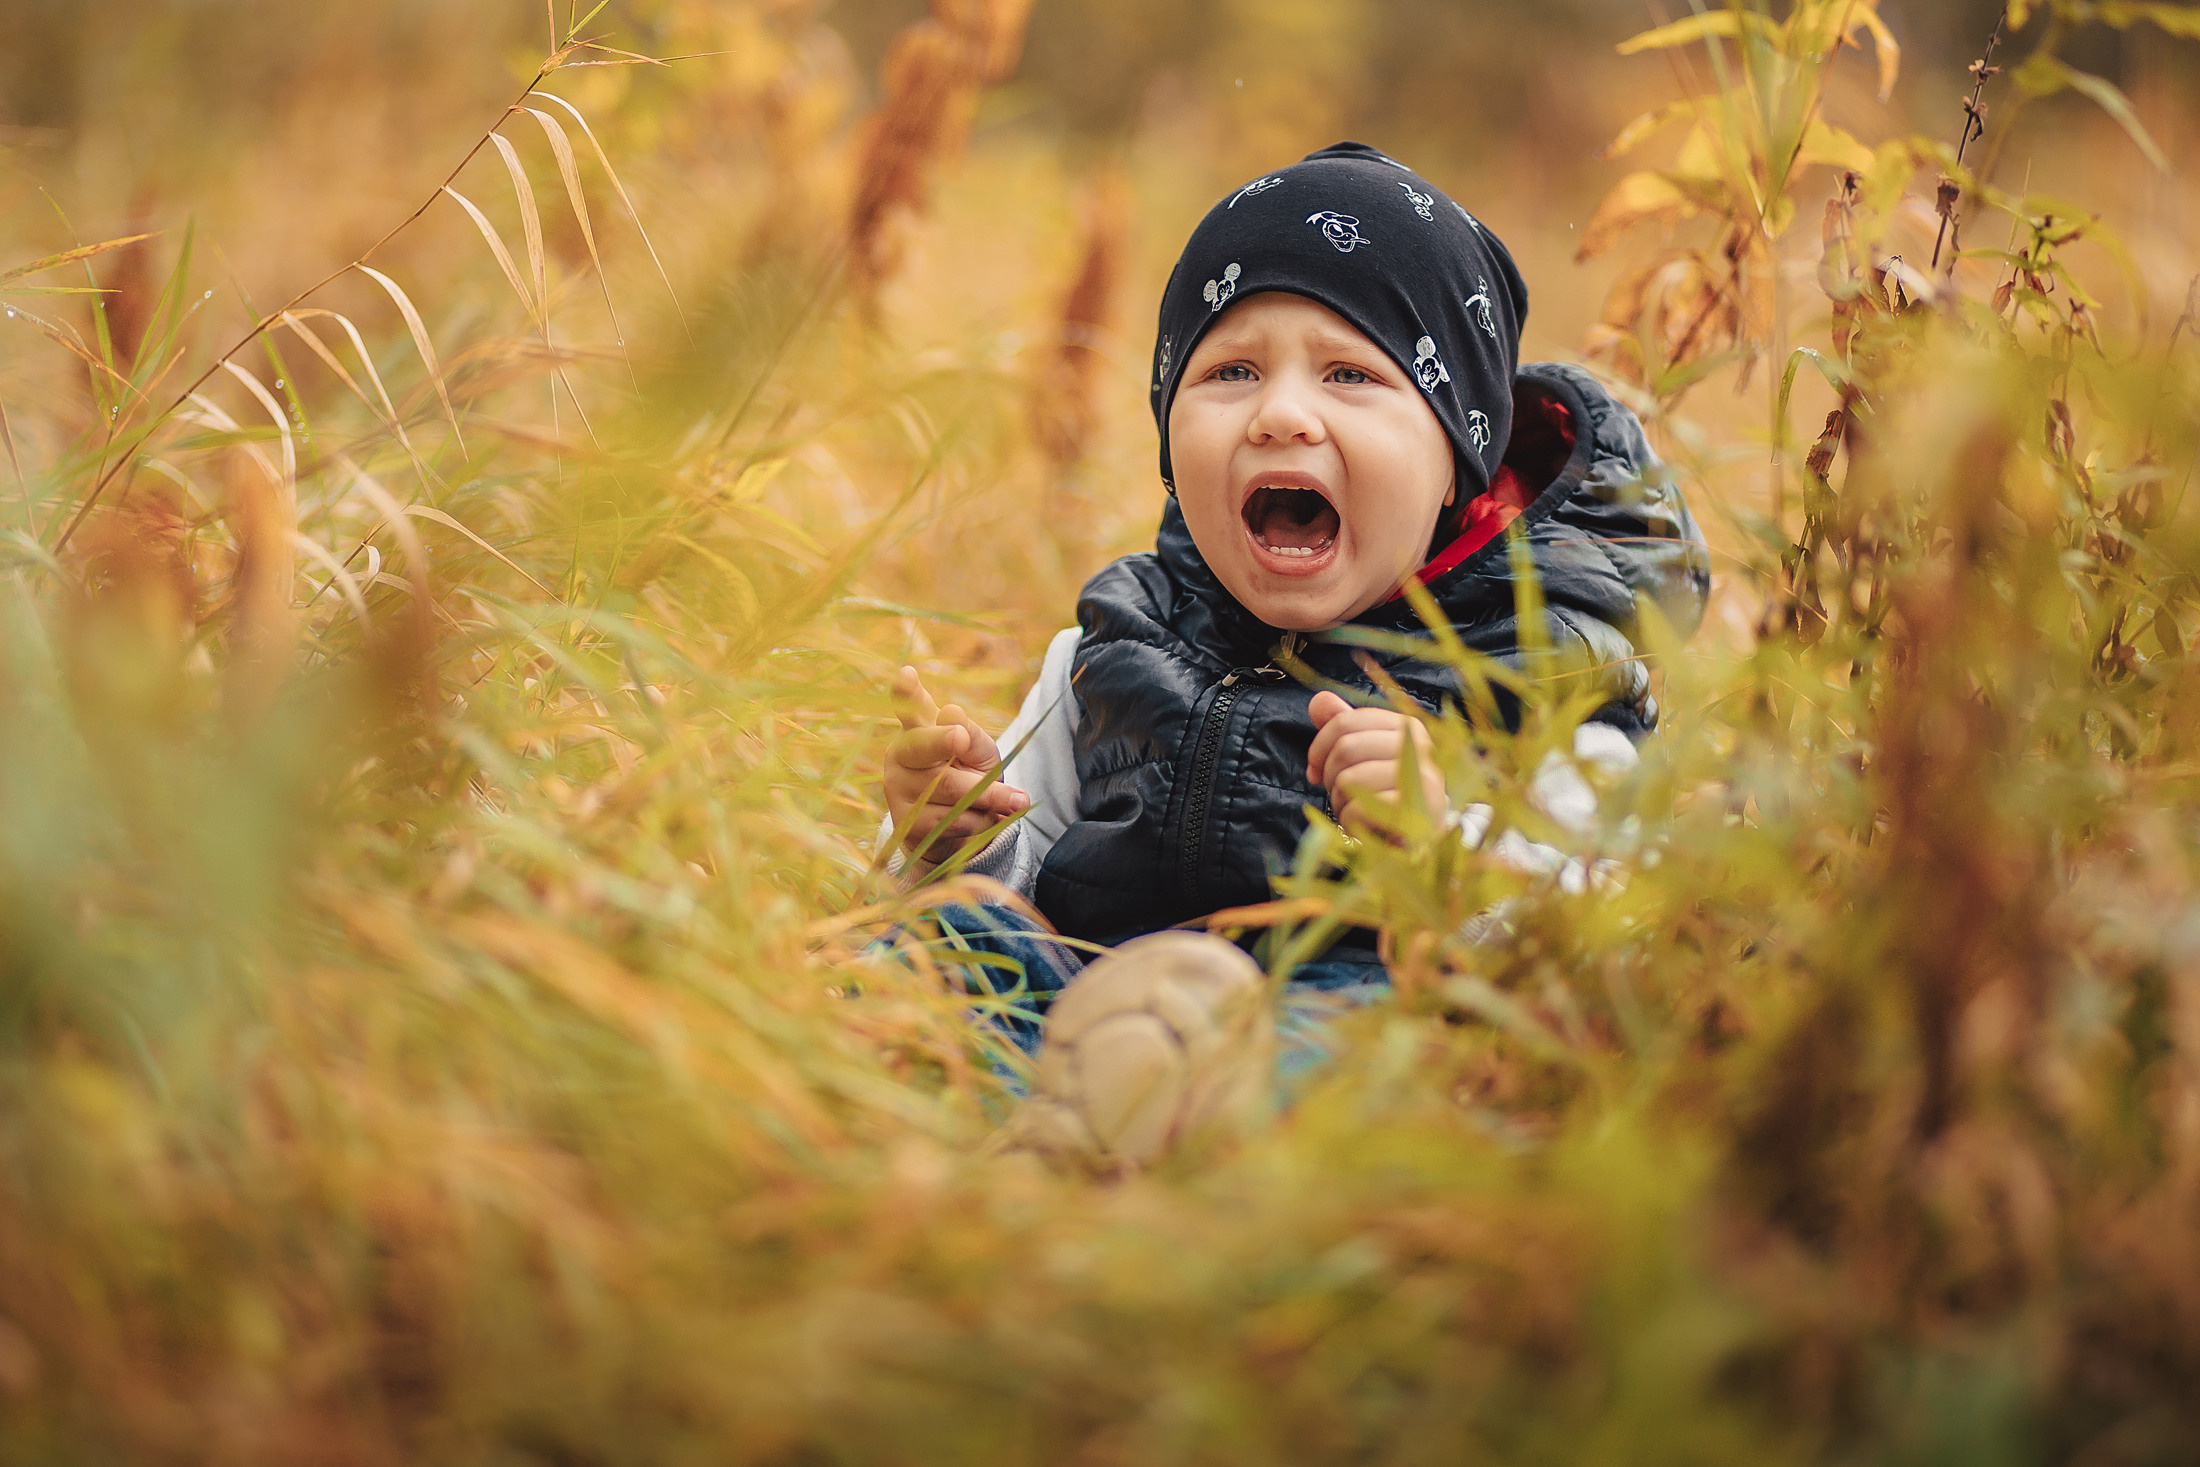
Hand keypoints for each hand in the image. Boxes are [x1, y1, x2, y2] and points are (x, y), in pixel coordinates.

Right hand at [883, 665, 1028, 867]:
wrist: (954, 825)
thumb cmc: (966, 773)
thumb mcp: (977, 750)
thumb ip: (970, 734)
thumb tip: (952, 715)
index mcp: (918, 728)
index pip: (910, 706)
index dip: (906, 692)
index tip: (907, 675)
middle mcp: (901, 755)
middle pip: (923, 745)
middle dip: (943, 741)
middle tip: (961, 737)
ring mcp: (900, 790)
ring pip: (952, 789)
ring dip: (992, 796)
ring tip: (1019, 800)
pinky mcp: (909, 824)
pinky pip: (955, 820)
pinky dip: (983, 820)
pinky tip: (989, 817)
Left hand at [1305, 690, 1446, 840]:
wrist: (1421, 841)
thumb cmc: (1387, 795)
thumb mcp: (1364, 757)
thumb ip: (1342, 726)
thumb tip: (1317, 700)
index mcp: (1407, 726)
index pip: (1345, 722)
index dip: (1319, 747)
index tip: (1315, 769)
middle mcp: (1420, 747)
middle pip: (1345, 748)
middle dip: (1329, 777)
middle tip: (1339, 794)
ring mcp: (1422, 779)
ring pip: (1349, 779)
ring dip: (1340, 802)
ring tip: (1355, 811)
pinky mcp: (1416, 812)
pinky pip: (1359, 808)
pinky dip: (1350, 821)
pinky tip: (1364, 826)